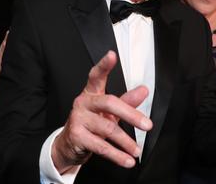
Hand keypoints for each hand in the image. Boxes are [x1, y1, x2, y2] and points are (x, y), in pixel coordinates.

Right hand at [52, 51, 152, 172]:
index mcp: (91, 93)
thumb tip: (144, 90)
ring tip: (137, 150)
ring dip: (126, 142)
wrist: (68, 145)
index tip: (112, 55)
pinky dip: (117, 155)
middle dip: (131, 114)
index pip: (96, 76)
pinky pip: (101, 146)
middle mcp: (83, 103)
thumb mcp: (109, 112)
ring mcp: (78, 119)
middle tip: (147, 125)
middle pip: (109, 103)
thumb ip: (126, 101)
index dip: (104, 65)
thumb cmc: (91, 124)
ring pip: (107, 128)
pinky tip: (127, 160)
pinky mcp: (77, 136)